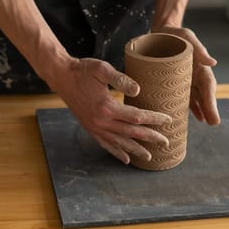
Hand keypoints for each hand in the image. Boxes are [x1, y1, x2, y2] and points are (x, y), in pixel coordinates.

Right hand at [50, 58, 171, 163]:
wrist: (61, 77)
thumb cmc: (83, 71)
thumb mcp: (102, 69)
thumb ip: (120, 80)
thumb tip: (138, 90)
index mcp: (107, 107)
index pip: (136, 117)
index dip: (153, 119)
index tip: (167, 120)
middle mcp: (101, 121)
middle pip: (131, 133)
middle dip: (150, 137)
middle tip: (166, 142)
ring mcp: (95, 127)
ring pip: (119, 142)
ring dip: (135, 150)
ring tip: (150, 157)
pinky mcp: (89, 128)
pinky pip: (105, 144)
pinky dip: (117, 153)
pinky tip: (126, 159)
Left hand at [152, 26, 220, 124]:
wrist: (161, 31)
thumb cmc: (175, 33)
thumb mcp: (186, 36)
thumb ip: (198, 48)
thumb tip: (213, 63)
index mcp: (199, 65)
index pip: (208, 85)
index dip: (211, 101)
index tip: (215, 114)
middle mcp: (194, 74)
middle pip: (204, 94)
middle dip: (209, 108)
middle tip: (213, 122)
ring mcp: (185, 79)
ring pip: (195, 97)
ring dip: (201, 109)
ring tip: (205, 122)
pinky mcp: (174, 80)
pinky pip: (183, 95)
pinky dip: (189, 105)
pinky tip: (193, 116)